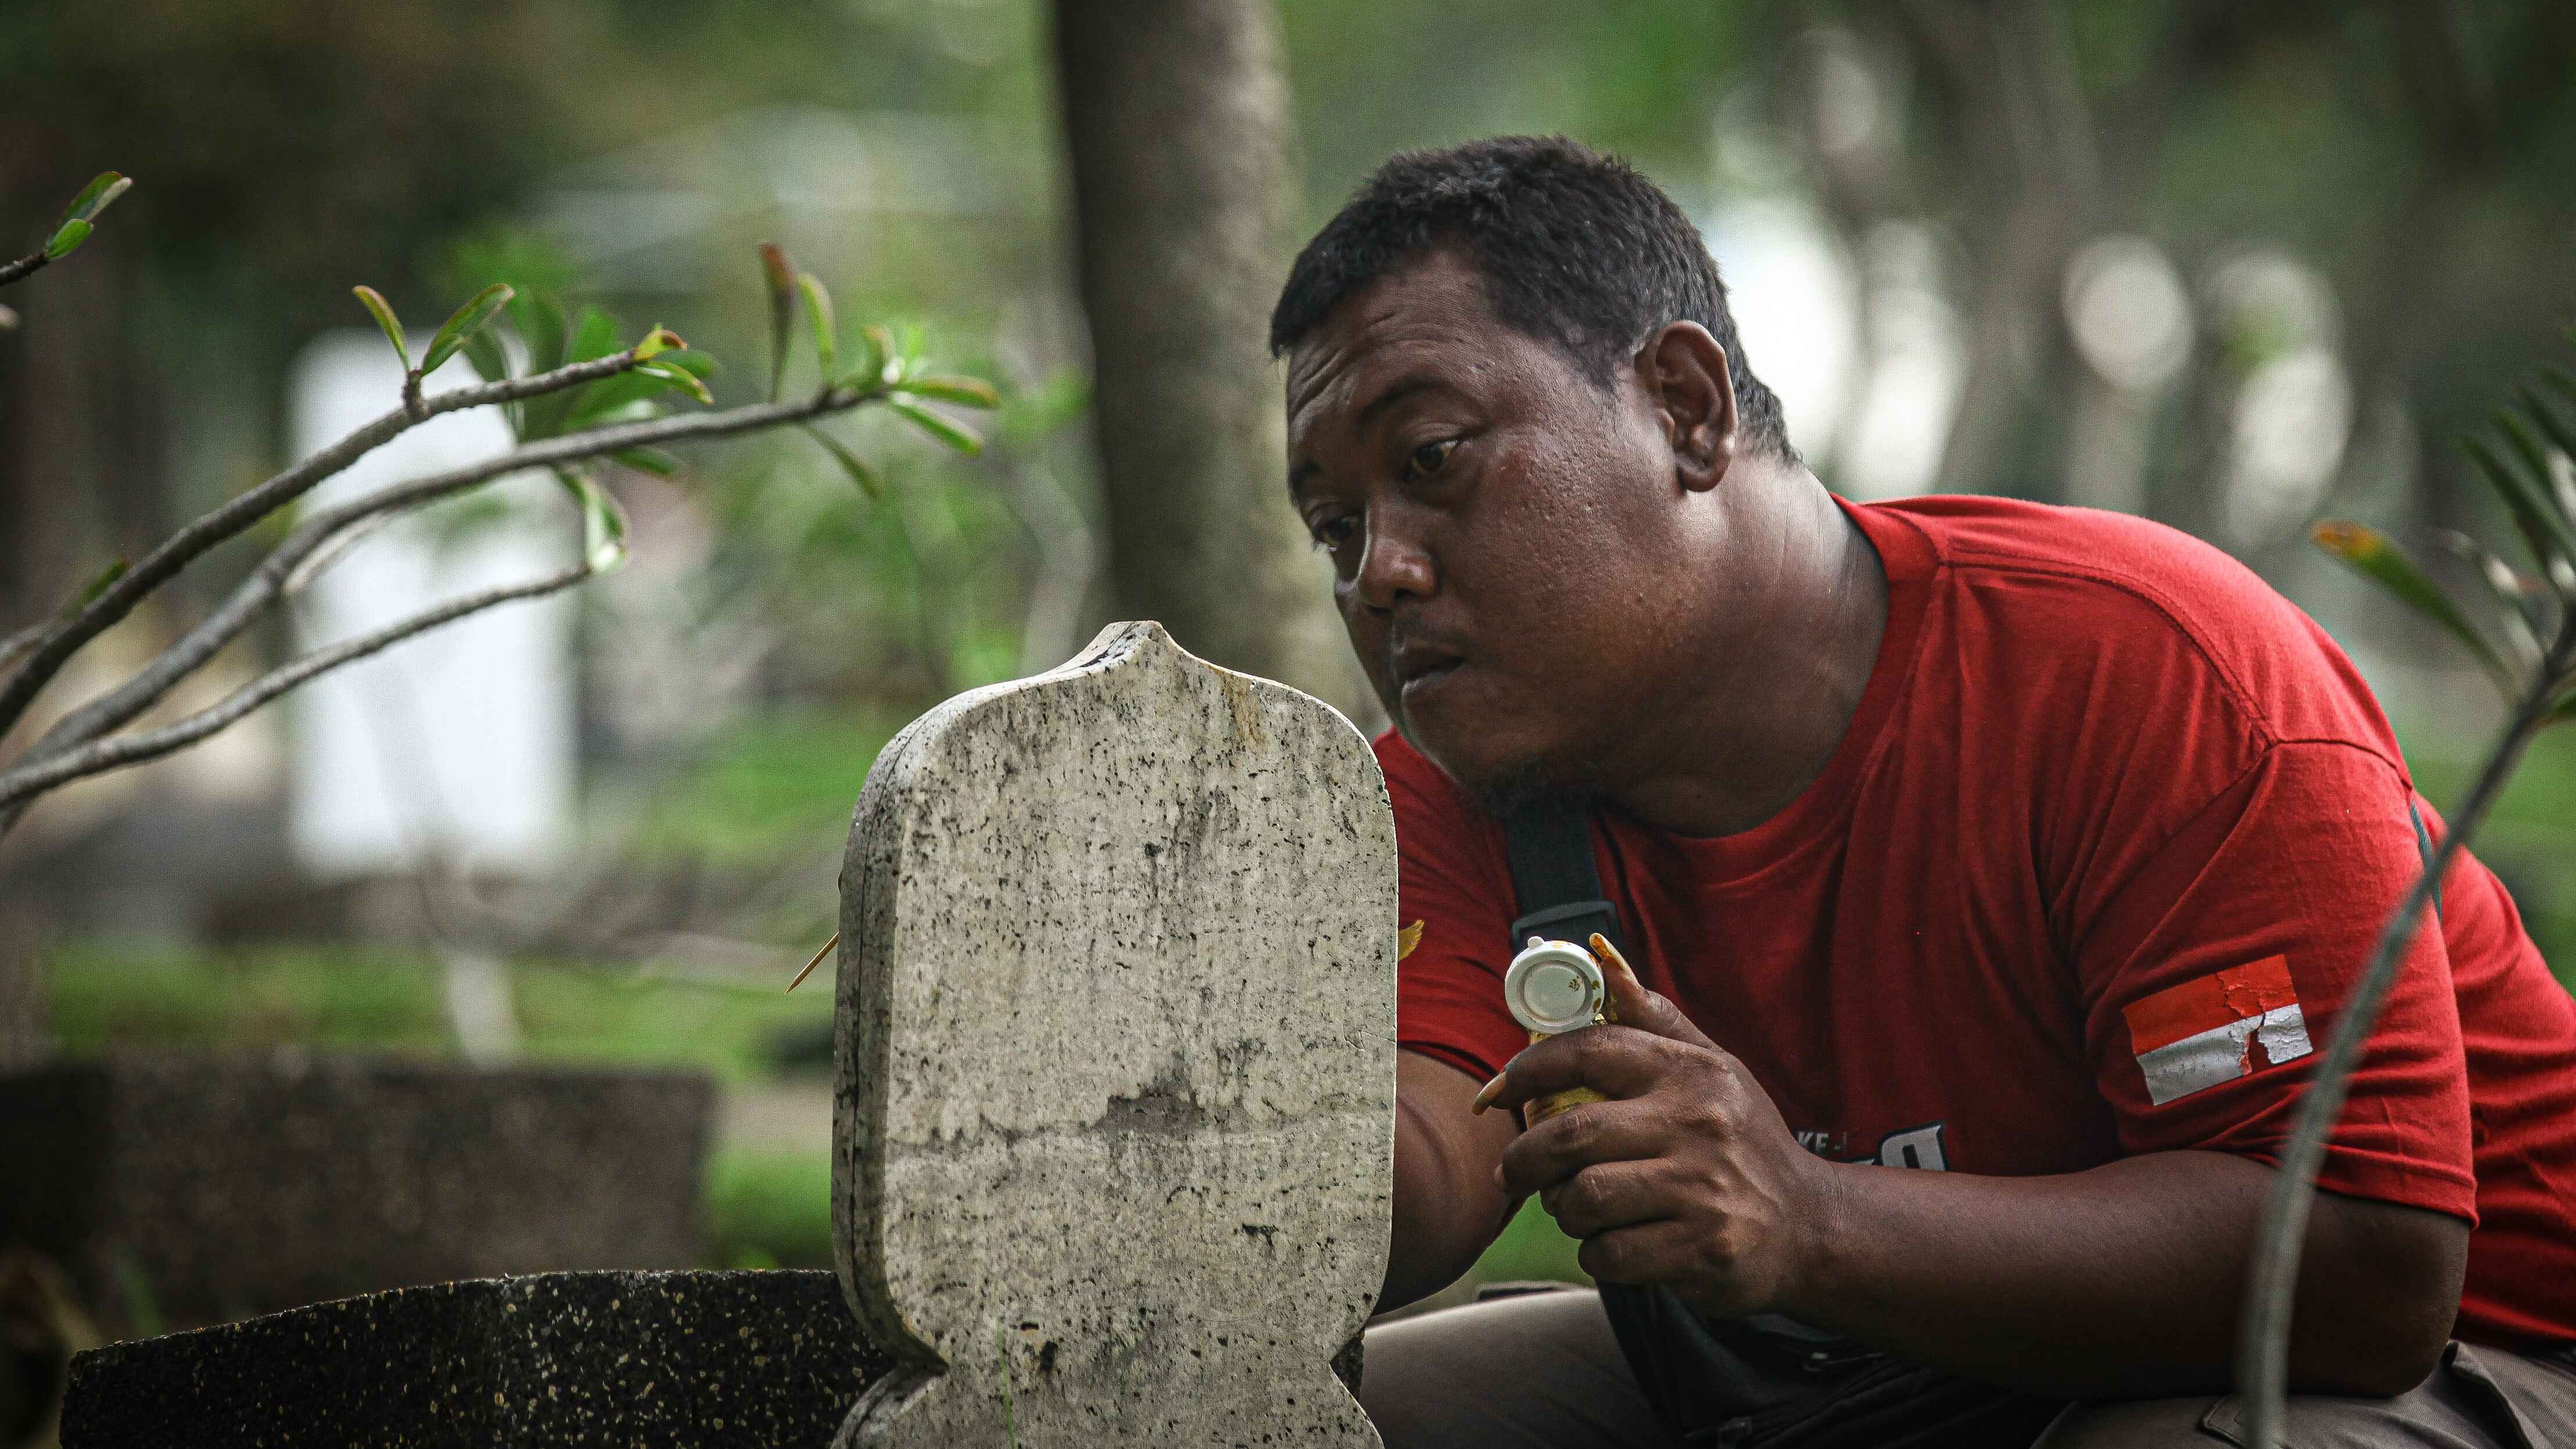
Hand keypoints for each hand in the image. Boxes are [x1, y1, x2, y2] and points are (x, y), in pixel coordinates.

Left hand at [1473, 936, 1839, 1317]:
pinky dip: (1597, 1253)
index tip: (1498, 1091)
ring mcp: (1701, 1190)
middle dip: (1525, 1158)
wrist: (1811, 1226)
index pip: (1590, 1050)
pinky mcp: (1703, 1250)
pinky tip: (1617, 1243)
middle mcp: (1697, 1125)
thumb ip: (1654, 1019)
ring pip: (1583, 1198)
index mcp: (1690, 1073)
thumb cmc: (1744, 1142)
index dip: (1529, 1069)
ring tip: (1578, 1208)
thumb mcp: (1714, 1068)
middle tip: (1514, 1171)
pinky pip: (1610, 1253)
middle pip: (1571, 1134)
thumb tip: (1601, 959)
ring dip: (1564, 1210)